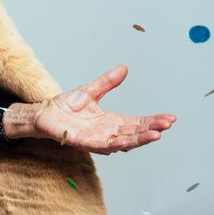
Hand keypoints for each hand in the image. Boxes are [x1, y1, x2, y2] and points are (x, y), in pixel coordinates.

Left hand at [17, 64, 176, 154]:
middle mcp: (107, 132)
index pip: (137, 122)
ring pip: (123, 141)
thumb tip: (123, 68)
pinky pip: (101, 145)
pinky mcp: (83, 143)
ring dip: (139, 139)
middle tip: (168, 124)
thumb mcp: (90, 91)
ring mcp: (97, 139)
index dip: (153, 120)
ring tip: (155, 134)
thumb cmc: (66, 106)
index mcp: (112, 121)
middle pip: (134, 132)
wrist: (44, 113)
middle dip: (152, 129)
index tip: (169, 118)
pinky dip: (114, 144)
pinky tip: (126, 143)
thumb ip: (107, 82)